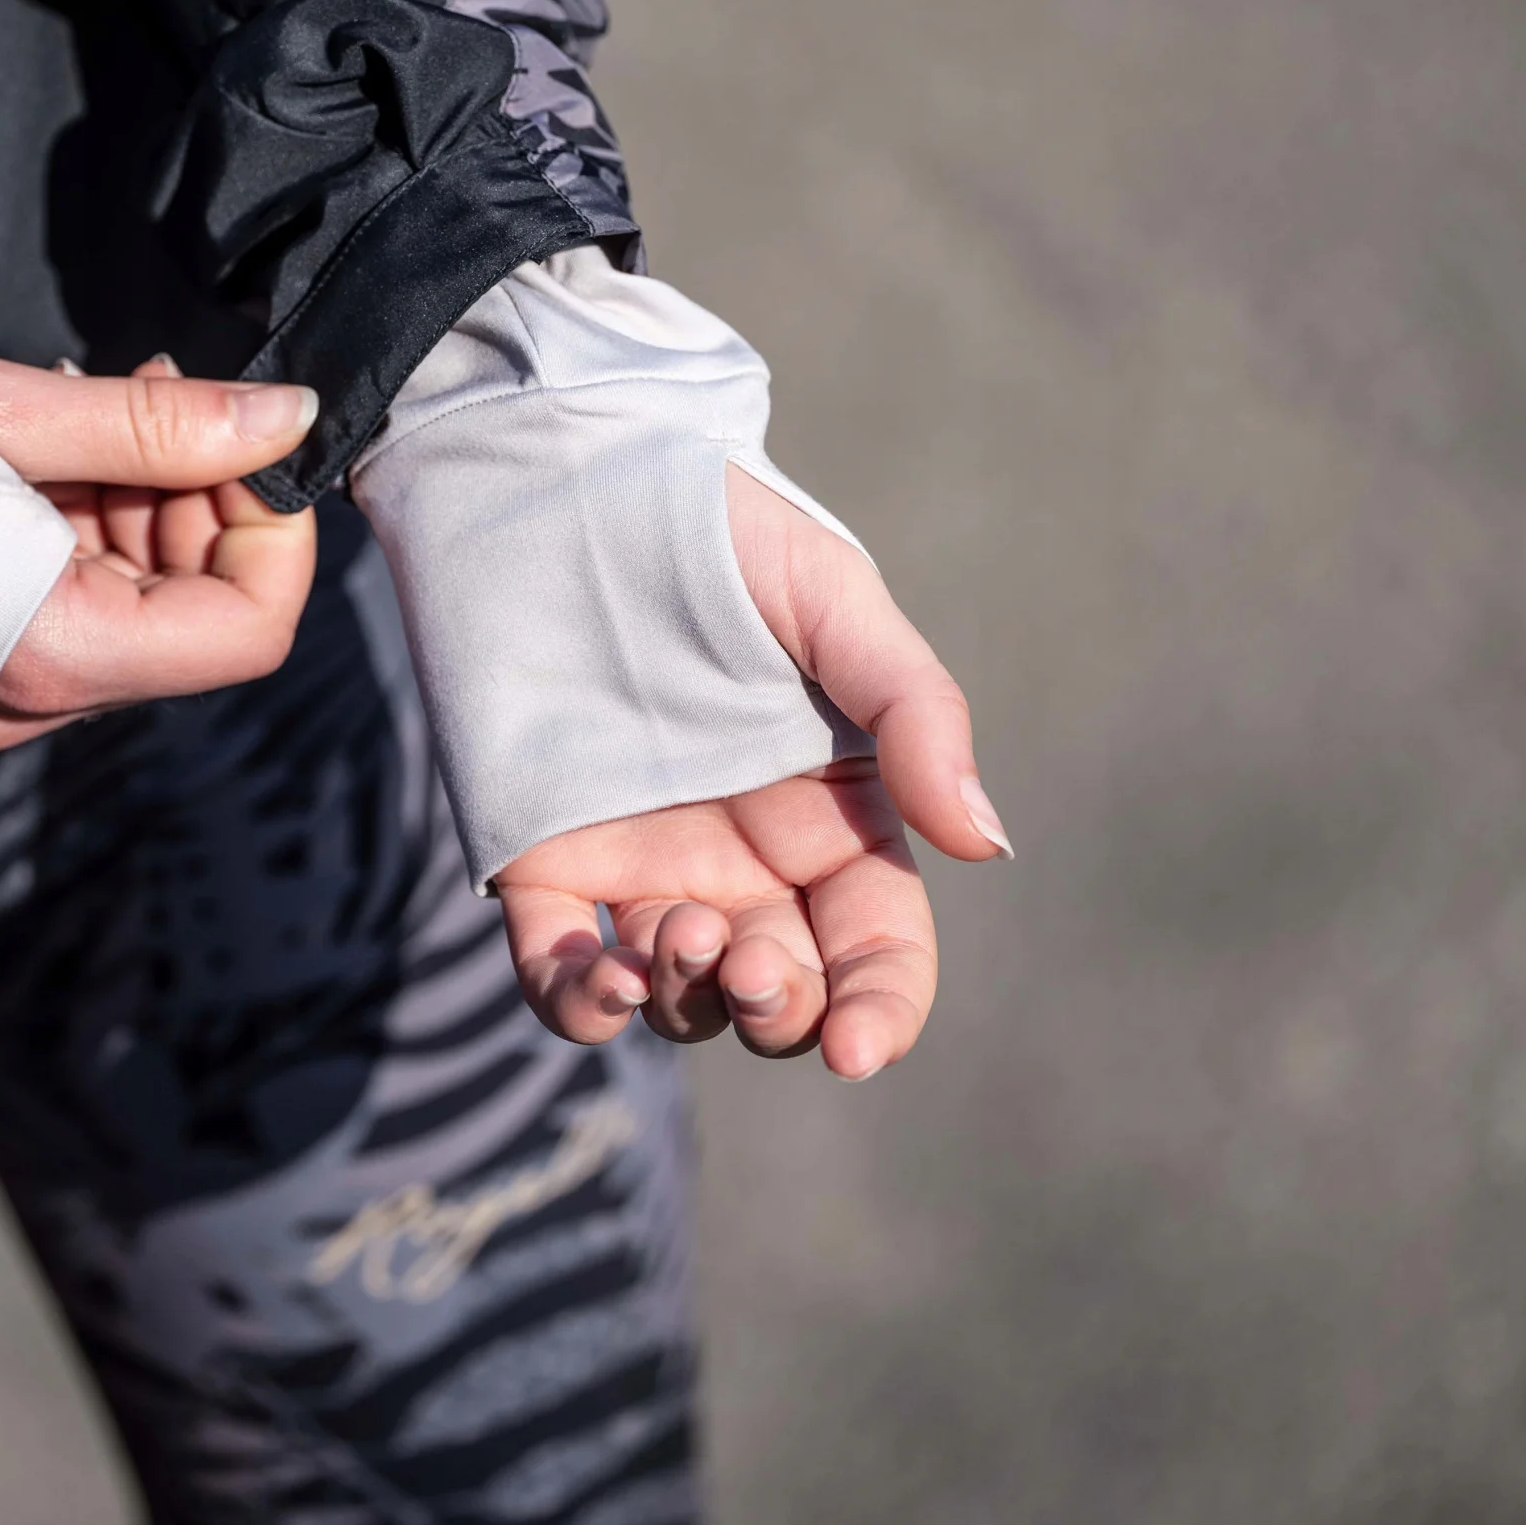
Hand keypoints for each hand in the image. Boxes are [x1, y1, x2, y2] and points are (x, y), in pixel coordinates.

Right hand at [0, 344, 317, 751]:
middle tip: (150, 390)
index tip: (246, 438)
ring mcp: (0, 688)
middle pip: (197, 612)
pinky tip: (49, 448)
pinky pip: (78, 599)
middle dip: (199, 496)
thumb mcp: (11, 411)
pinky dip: (89, 520)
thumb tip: (289, 418)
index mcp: (50, 652)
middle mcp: (32, 698)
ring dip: (142, 497)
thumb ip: (164, 427)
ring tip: (84, 408)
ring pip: (142, 598)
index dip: (273, 530)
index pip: (248, 631)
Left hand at [495, 467, 1010, 1079]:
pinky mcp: (539, 859)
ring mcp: (639, 864)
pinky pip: (557, 974)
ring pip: (678, 1000)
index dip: (878, 1011)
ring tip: (674, 933)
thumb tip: (986, 844)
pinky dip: (576, 1004)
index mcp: (832, 812)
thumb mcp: (834, 604)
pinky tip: (596, 975)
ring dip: (686, 1002)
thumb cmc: (715, 526)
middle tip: (750, 965)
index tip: (855, 1048)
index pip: (875, 947)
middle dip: (778, 1012)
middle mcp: (741, 857)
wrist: (558, 476)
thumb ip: (911, 716)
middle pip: (782, 994)